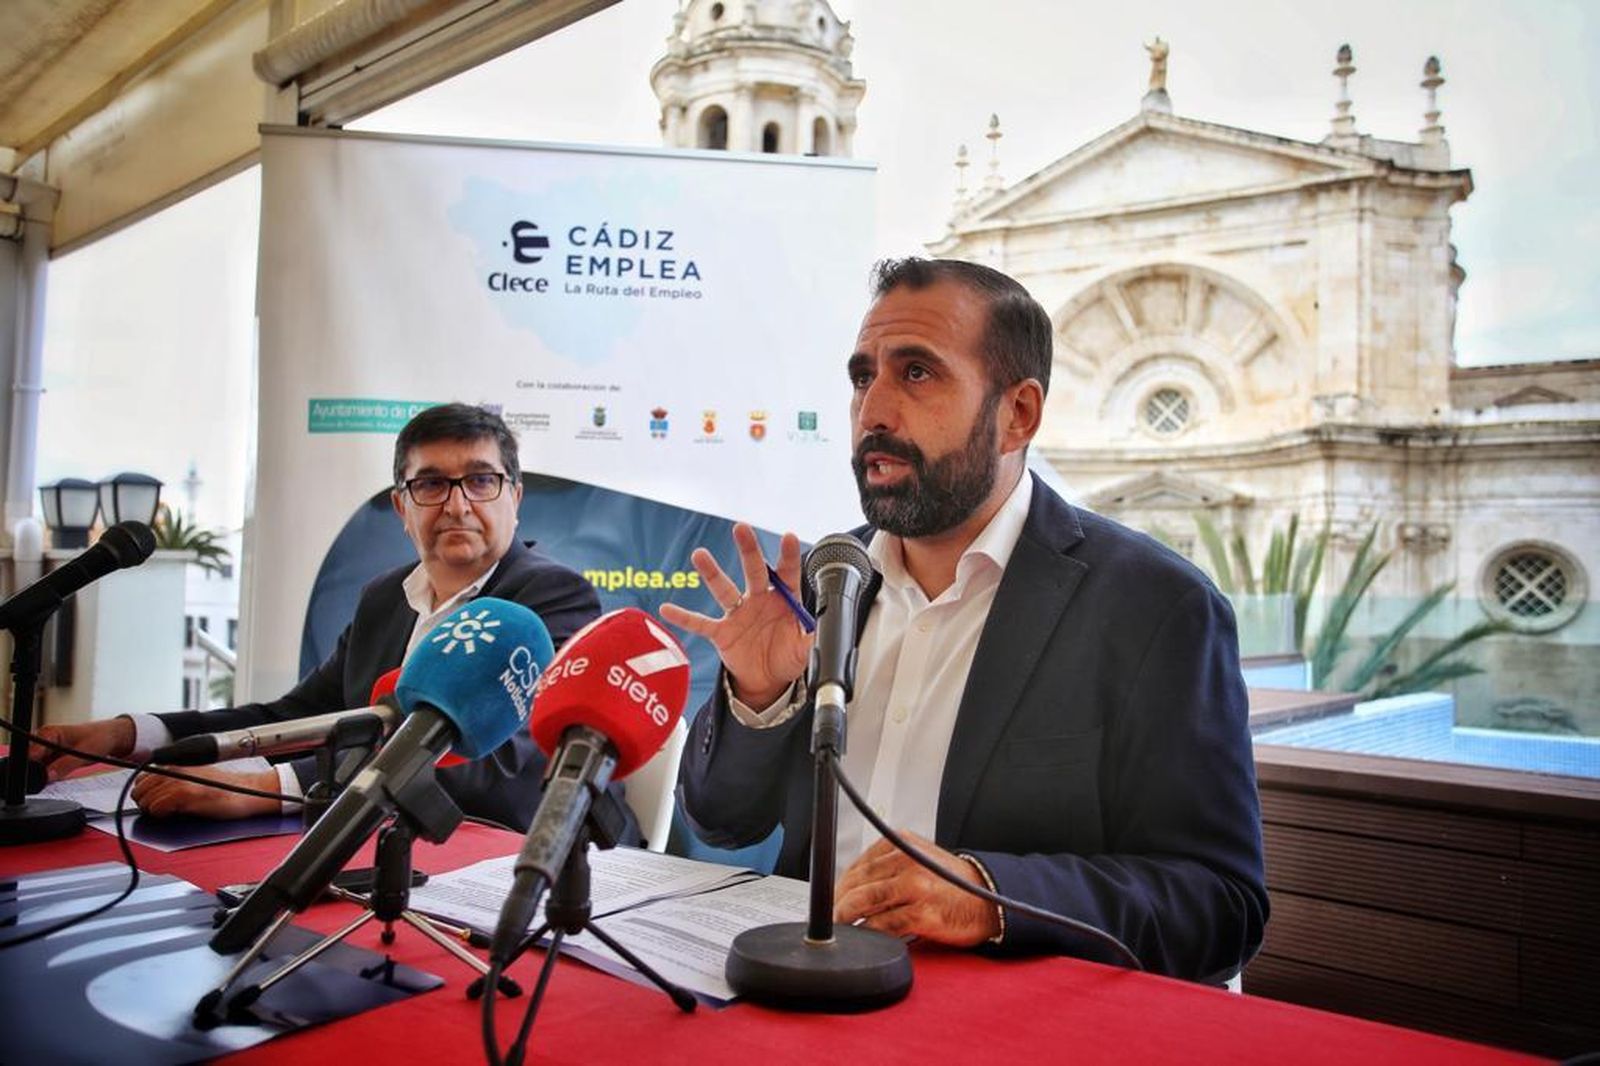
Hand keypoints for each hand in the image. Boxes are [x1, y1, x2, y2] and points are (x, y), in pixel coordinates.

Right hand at [33, 718, 134, 779]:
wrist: (109, 738)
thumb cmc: (99, 737)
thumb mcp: (85, 751)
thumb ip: (66, 764)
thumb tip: (48, 775)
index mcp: (47, 733)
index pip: (30, 754)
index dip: (33, 768)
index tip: (44, 777)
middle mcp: (42, 742)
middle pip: (31, 763)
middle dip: (39, 774)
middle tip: (56, 776)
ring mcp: (45, 752)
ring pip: (37, 770)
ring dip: (46, 777)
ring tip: (64, 772)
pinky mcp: (50, 761)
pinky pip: (46, 773)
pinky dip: (52, 777)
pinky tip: (63, 775)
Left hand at [130, 767, 281, 819]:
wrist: (248, 792)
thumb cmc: (226, 789)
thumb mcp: (196, 776)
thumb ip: (175, 778)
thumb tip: (152, 791)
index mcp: (177, 763)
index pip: (142, 777)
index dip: (145, 792)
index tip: (153, 800)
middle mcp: (176, 769)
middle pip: (140, 789)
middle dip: (145, 802)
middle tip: (160, 809)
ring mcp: (180, 781)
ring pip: (145, 799)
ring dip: (152, 809)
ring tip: (168, 812)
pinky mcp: (186, 794)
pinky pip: (157, 808)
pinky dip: (161, 814)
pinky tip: (175, 813)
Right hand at [659, 523, 811, 707]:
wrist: (768, 680)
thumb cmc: (788, 656)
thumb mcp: (806, 649)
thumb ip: (812, 637)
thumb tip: (822, 629)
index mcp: (784, 600)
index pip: (787, 573)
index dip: (788, 556)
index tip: (789, 537)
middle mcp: (759, 600)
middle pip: (753, 570)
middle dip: (748, 549)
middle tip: (741, 527)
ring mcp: (739, 614)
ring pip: (724, 589)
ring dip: (711, 573)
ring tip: (699, 555)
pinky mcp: (722, 632)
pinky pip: (701, 623)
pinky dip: (684, 617)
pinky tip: (667, 608)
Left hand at [834, 831, 1001, 946]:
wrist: (988, 899)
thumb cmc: (952, 883)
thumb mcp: (919, 859)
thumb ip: (888, 866)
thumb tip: (851, 887)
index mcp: (904, 843)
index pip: (859, 864)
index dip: (840, 884)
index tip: (830, 897)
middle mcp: (908, 861)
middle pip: (858, 882)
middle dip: (838, 902)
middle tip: (830, 916)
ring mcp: (915, 887)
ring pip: (864, 902)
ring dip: (846, 917)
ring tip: (839, 926)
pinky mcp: (921, 914)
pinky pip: (882, 925)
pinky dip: (866, 932)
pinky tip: (862, 937)